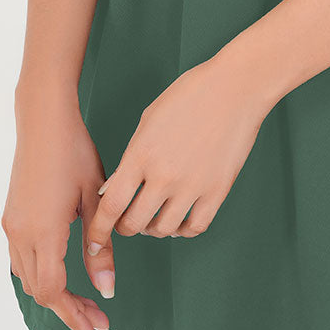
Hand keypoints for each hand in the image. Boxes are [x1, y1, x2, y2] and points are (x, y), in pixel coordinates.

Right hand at [2, 93, 114, 329]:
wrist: (43, 119)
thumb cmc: (74, 151)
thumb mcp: (96, 198)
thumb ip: (100, 246)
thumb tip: (107, 288)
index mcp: (43, 232)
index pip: (54, 292)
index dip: (75, 315)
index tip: (98, 329)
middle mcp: (20, 234)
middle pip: (40, 291)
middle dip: (69, 310)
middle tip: (99, 318)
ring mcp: (12, 225)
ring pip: (29, 278)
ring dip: (55, 294)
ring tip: (85, 301)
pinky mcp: (12, 216)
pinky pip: (22, 259)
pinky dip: (42, 275)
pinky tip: (63, 272)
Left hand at [86, 56, 268, 260]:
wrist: (235, 87)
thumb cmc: (190, 95)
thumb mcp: (149, 121)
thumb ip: (130, 159)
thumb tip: (113, 190)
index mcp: (141, 154)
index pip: (111, 205)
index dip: (99, 230)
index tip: (94, 242)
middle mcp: (164, 175)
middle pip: (134, 224)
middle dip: (125, 228)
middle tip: (127, 222)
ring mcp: (192, 185)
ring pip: (164, 229)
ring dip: (154, 229)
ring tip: (154, 218)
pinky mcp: (217, 190)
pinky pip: (195, 227)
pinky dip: (184, 230)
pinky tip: (180, 221)